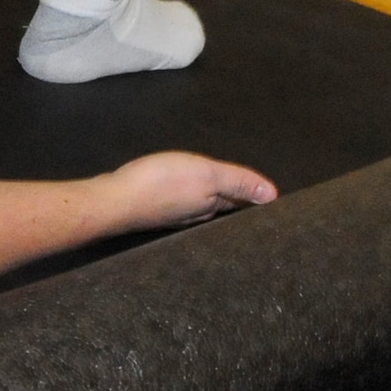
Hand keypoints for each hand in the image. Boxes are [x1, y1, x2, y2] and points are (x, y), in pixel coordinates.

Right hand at [101, 151, 276, 232]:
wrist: (115, 200)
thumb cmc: (162, 183)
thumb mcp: (205, 174)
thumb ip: (237, 181)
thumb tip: (274, 195)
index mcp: (215, 207)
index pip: (243, 204)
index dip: (256, 198)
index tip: (272, 198)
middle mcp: (200, 217)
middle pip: (225, 207)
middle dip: (237, 201)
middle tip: (252, 194)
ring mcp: (177, 216)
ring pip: (204, 207)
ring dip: (214, 200)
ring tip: (225, 193)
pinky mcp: (157, 212)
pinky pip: (183, 205)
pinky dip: (191, 199)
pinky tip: (186, 195)